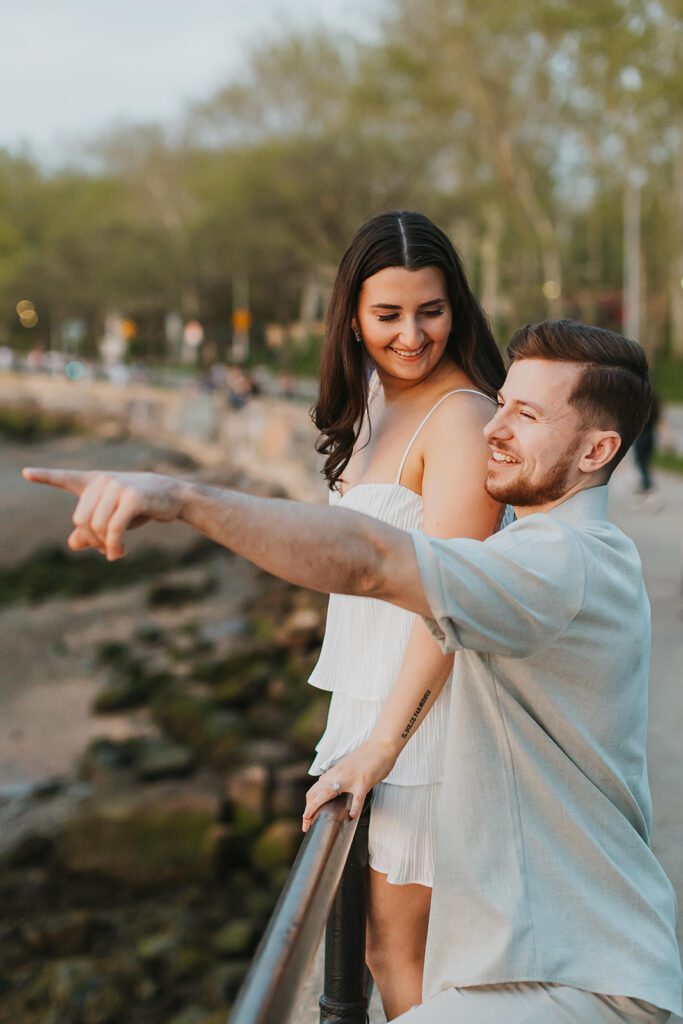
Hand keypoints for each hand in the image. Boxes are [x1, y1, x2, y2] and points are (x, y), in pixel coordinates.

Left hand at [22, 468, 184, 559]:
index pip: (65, 478)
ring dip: (105, 546)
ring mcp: (117, 487)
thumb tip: (74, 543)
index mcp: (94, 482)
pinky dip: (114, 545)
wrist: (173, 496)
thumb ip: (91, 530)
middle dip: (91, 540)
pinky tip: (119, 552)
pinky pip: (113, 528)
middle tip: (103, 550)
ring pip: (97, 527)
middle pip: (81, 520)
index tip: (25, 473)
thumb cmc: (138, 506)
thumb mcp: (112, 518)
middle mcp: (102, 481)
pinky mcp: (132, 497)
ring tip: (115, 553)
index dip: (45, 476)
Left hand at [302, 737, 398, 831]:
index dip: (308, 806)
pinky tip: (352, 817)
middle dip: (307, 812)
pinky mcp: (363, 781)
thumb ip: (338, 777)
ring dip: (317, 808)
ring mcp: (349, 778)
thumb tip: (330, 786)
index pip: (314, 791)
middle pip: (314, 794)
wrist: (381, 744)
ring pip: (327, 793)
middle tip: (305, 826)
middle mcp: (337, 775)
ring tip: (314, 823)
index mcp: (334, 773)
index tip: (306, 819)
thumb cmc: (367, 757)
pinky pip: (357, 798)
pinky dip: (354, 808)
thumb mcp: (347, 767)